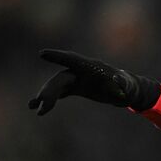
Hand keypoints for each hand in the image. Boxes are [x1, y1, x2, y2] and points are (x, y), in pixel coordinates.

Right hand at [28, 49, 160, 114]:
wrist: (127, 91)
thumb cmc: (128, 86)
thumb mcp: (127, 86)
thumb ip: (122, 82)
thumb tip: (116, 80)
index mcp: (91, 67)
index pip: (72, 59)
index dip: (58, 57)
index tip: (42, 54)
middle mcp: (81, 71)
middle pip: (61, 77)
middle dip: (50, 88)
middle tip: (40, 101)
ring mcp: (77, 79)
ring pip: (57, 85)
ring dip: (45, 95)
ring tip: (32, 106)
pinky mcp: (76, 88)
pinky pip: (60, 93)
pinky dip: (50, 99)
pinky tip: (37, 107)